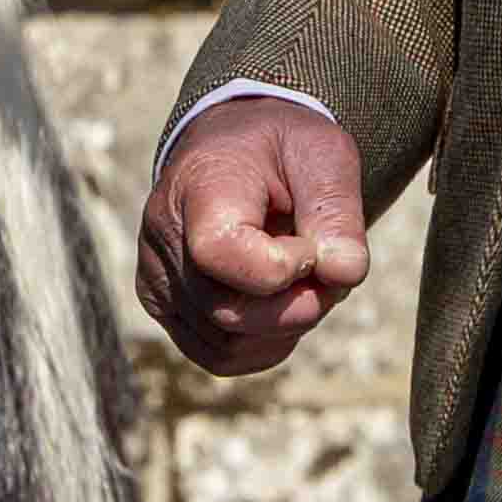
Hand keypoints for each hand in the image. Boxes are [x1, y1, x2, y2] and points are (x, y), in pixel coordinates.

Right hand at [142, 90, 371, 376]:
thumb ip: (338, 211)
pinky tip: (282, 303)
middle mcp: (163, 235)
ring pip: (227, 343)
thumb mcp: (324, 156)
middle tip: (328, 269)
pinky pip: (218, 354)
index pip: (220, 252)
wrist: (234, 147)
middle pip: (229, 312)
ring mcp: (157, 275)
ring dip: (285, 327)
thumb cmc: (281, 149)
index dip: (282, 267)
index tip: (312, 244)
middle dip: (299, 305)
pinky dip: (264, 343)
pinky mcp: (162, 305)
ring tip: (304, 279)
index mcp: (199, 185)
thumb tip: (344, 274)